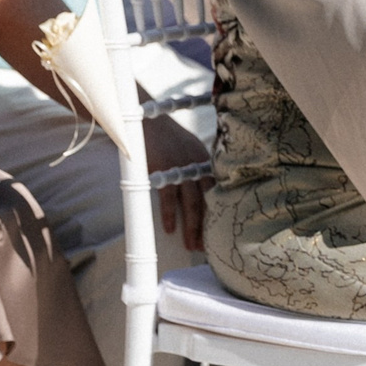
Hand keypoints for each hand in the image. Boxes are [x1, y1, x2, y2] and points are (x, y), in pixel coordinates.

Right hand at [142, 113, 209, 251]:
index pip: (217, 190)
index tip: (220, 232)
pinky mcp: (163, 168)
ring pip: (191, 202)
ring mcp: (180, 166)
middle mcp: (197, 163)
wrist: (145, 117)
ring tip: (191, 245)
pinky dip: (169, 214)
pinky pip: (168, 196)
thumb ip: (195, 169)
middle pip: (207, 200)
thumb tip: (197, 197)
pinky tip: (170, 229)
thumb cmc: (164, 137)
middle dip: (207, 225)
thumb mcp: (187, 148)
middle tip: (207, 247)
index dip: (219, 212)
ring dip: (192, 226)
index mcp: (205, 159)